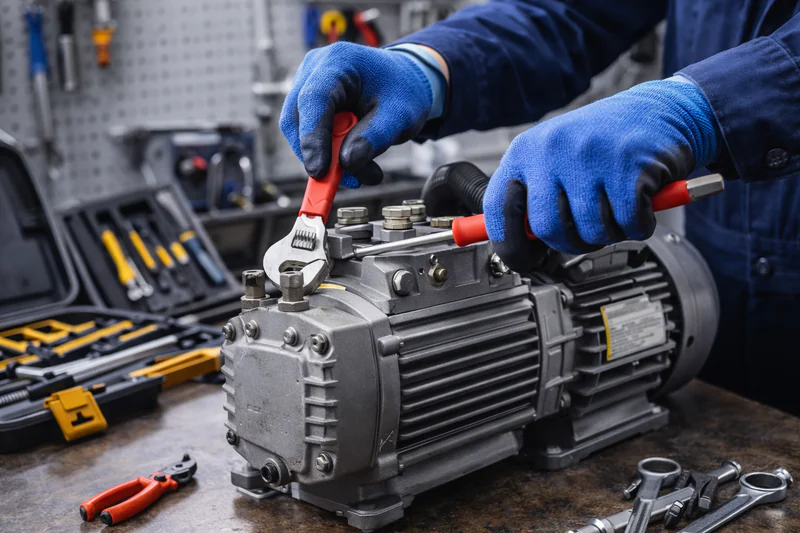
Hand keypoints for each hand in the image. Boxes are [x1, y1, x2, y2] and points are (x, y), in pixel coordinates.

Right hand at [280, 42, 434, 187]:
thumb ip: (375, 137)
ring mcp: (307, 84)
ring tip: (365, 172)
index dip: (312, 138)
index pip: (314, 100)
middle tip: (351, 180)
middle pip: (298, 118)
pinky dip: (328, 155)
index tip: (319, 171)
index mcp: (338, 61)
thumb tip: (347, 163)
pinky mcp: (308, 104)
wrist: (405, 83)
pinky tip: (355, 163)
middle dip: (319, 155)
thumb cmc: (403, 92)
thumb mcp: (400, 116)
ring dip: (327, 160)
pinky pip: (308, 136)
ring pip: (299, 132)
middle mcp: (315, 69)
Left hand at [483, 79, 719, 271]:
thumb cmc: (604, 141)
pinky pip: (628, 224)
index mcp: (526, 150)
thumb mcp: (554, 158)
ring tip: (615, 209)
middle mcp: (553, 150)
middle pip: (547, 229)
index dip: (508, 244)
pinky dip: (638, 225)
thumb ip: (533, 196)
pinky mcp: (629, 168)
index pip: (498, 208)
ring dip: (608, 233)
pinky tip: (640, 204)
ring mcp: (590, 157)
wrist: (660, 110)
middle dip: (570, 242)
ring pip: (590, 231)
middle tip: (585, 232)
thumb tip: (517, 244)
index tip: (521, 259)